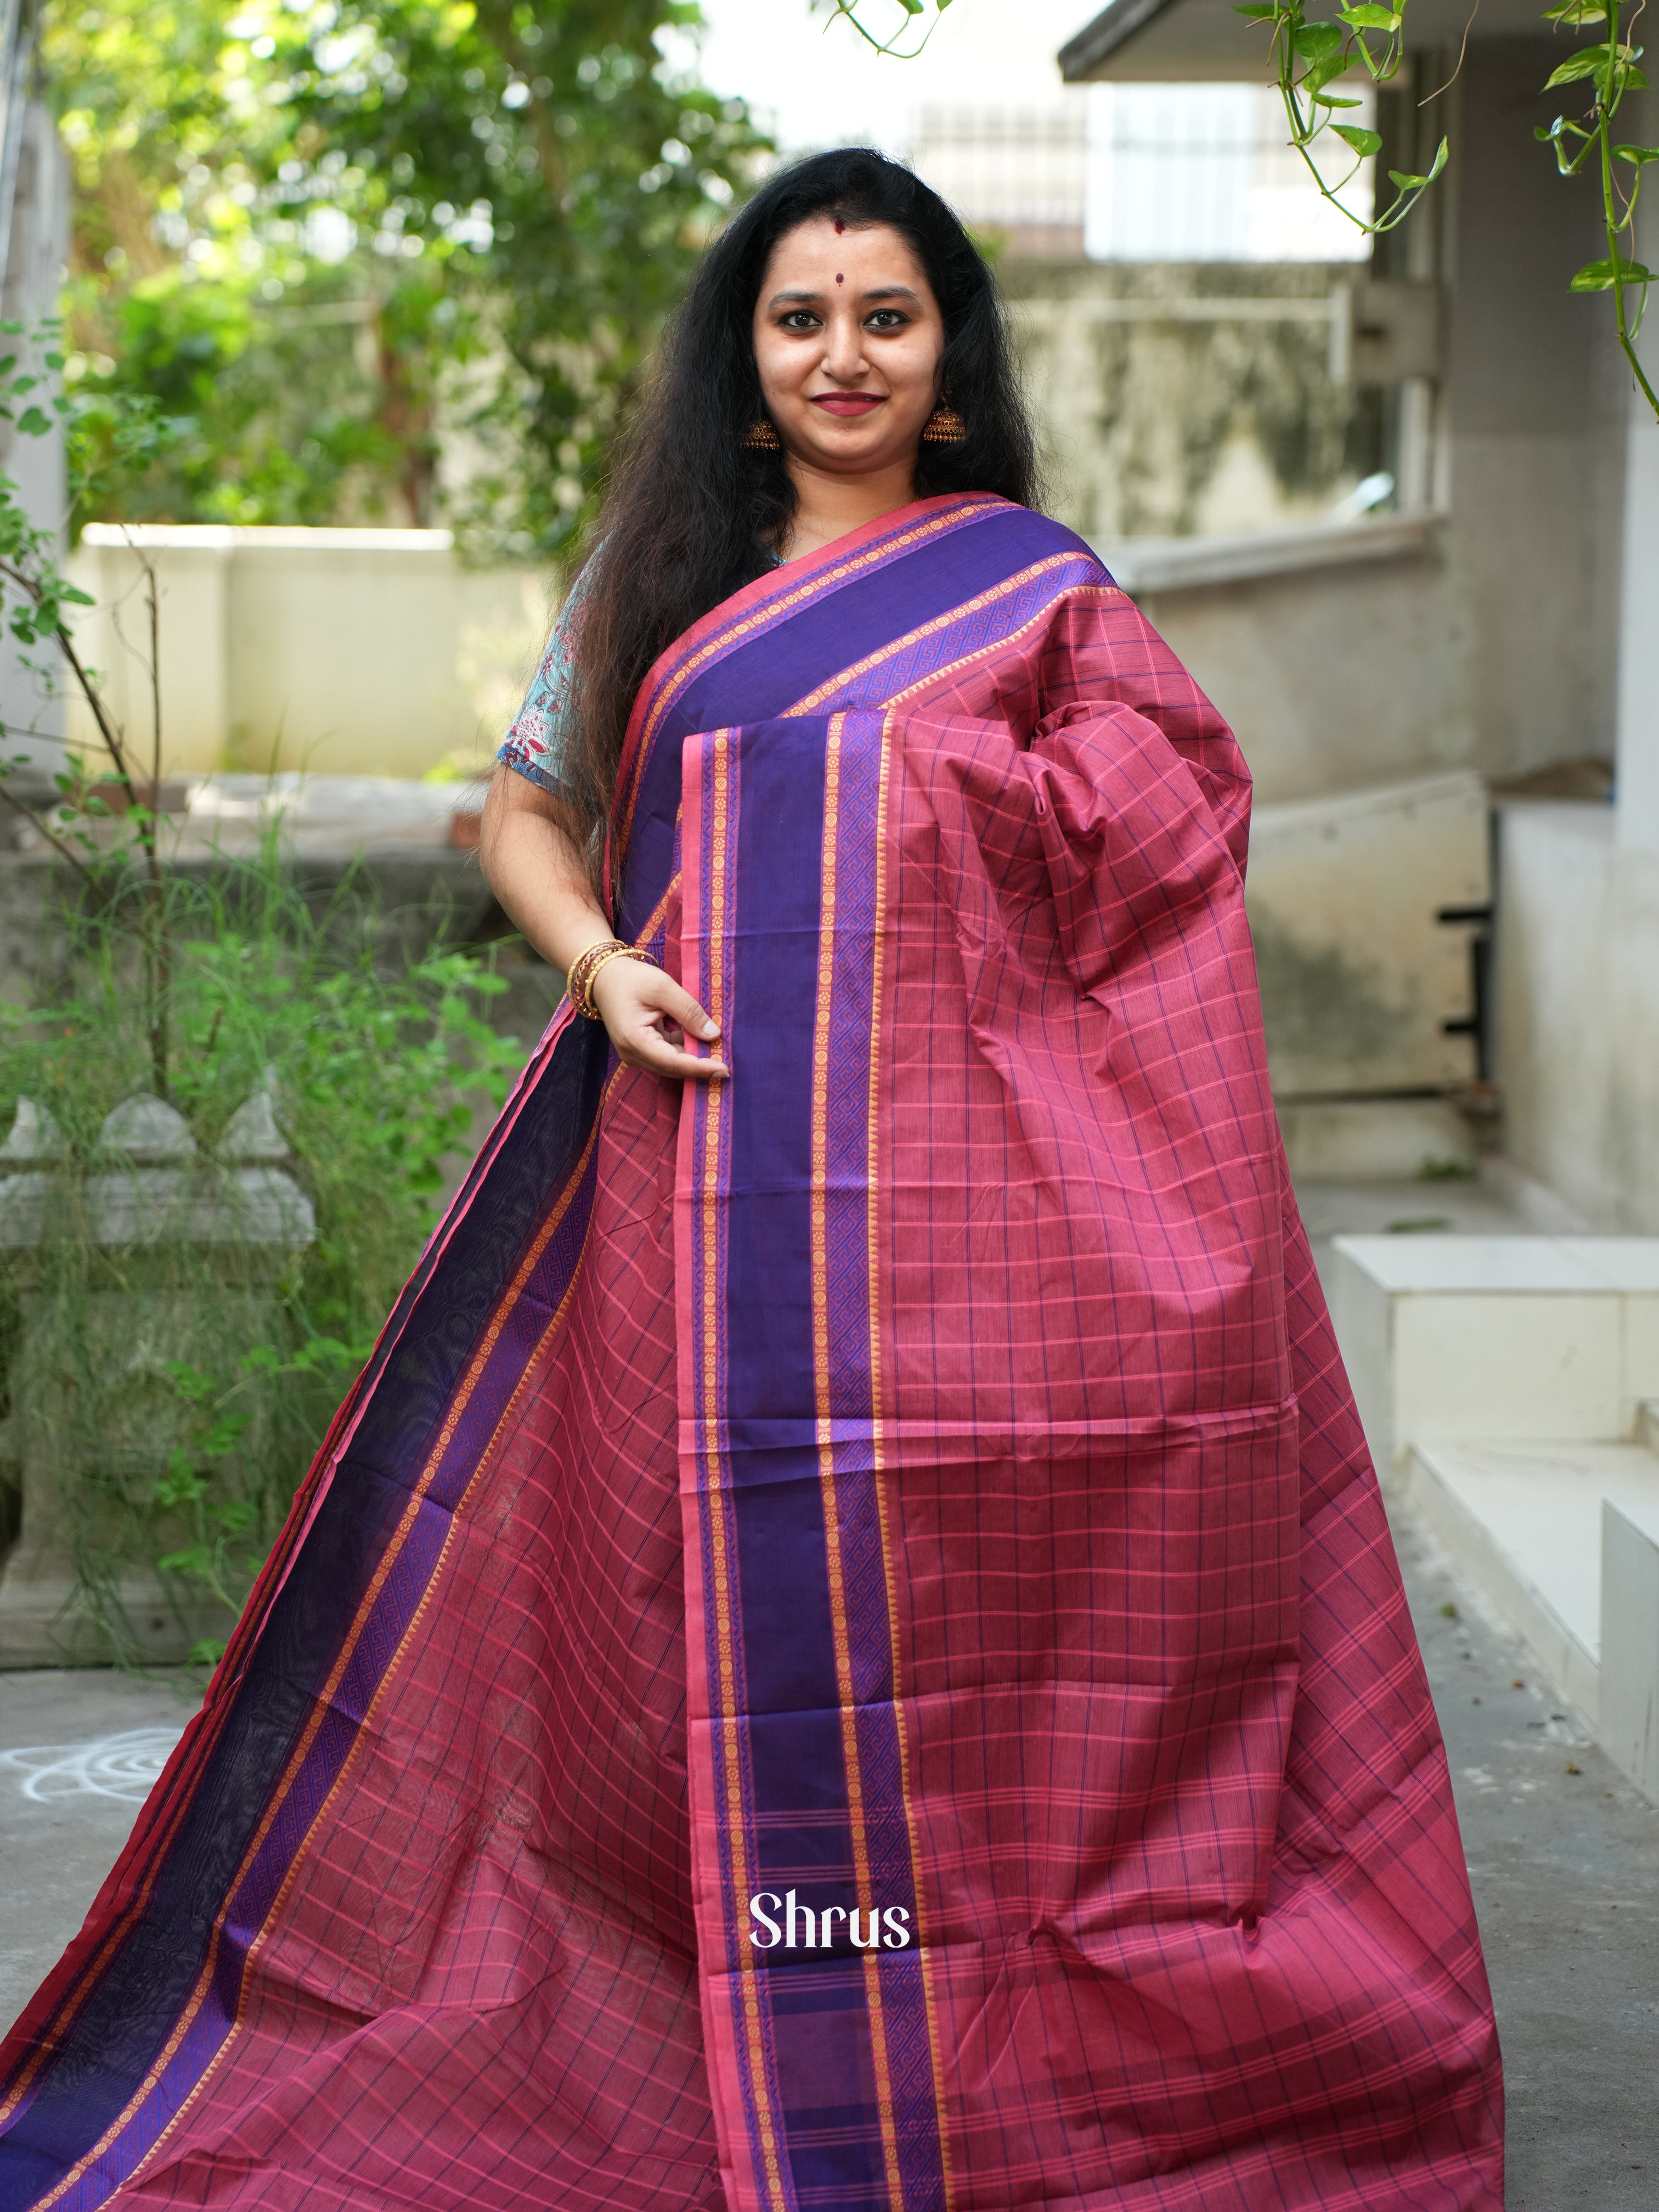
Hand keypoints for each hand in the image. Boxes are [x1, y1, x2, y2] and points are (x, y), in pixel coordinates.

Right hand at [590, 954, 727, 1080]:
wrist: (604, 976)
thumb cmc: (631, 978)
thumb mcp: (663, 988)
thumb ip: (689, 1011)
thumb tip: (713, 1034)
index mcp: (635, 1040)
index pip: (674, 1062)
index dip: (701, 1067)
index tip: (724, 1069)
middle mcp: (632, 1054)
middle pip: (673, 1068)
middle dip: (700, 1066)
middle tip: (727, 1060)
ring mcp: (634, 1054)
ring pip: (671, 1064)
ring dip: (693, 1059)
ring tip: (717, 1051)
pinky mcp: (639, 1049)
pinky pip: (666, 1056)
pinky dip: (684, 1050)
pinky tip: (700, 1042)